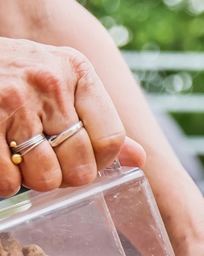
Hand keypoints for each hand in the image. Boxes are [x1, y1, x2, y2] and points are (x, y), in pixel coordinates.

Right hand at [0, 36, 143, 193]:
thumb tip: (139, 159)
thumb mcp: (63, 82)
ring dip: (33, 179)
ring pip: (45, 177)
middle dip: (66, 175)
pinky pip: (7, 180)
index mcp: (78, 73)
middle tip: (48, 162)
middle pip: (80, 165)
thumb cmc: (18, 74)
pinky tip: (3, 162)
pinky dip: (6, 183)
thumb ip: (99, 121)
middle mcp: (49, 83)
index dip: (99, 162)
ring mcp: (13, 102)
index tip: (82, 160)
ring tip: (23, 159)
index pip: (111, 140)